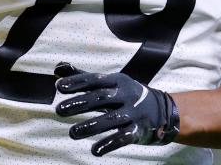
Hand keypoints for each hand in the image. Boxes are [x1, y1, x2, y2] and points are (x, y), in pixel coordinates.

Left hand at [54, 62, 179, 156]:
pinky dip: (109, 144)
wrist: (162, 111)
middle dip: (80, 103)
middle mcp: (126, 94)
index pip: (95, 80)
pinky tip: (95, 151)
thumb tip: (58, 68)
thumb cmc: (126, 95)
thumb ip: (83, 77)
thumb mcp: (109, 83)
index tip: (59, 87)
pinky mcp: (139, 130)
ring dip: (91, 126)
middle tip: (59, 110)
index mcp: (117, 80)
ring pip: (111, 119)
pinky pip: (123, 137)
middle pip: (101, 98)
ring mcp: (133, 112)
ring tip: (72, 133)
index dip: (77, 82)